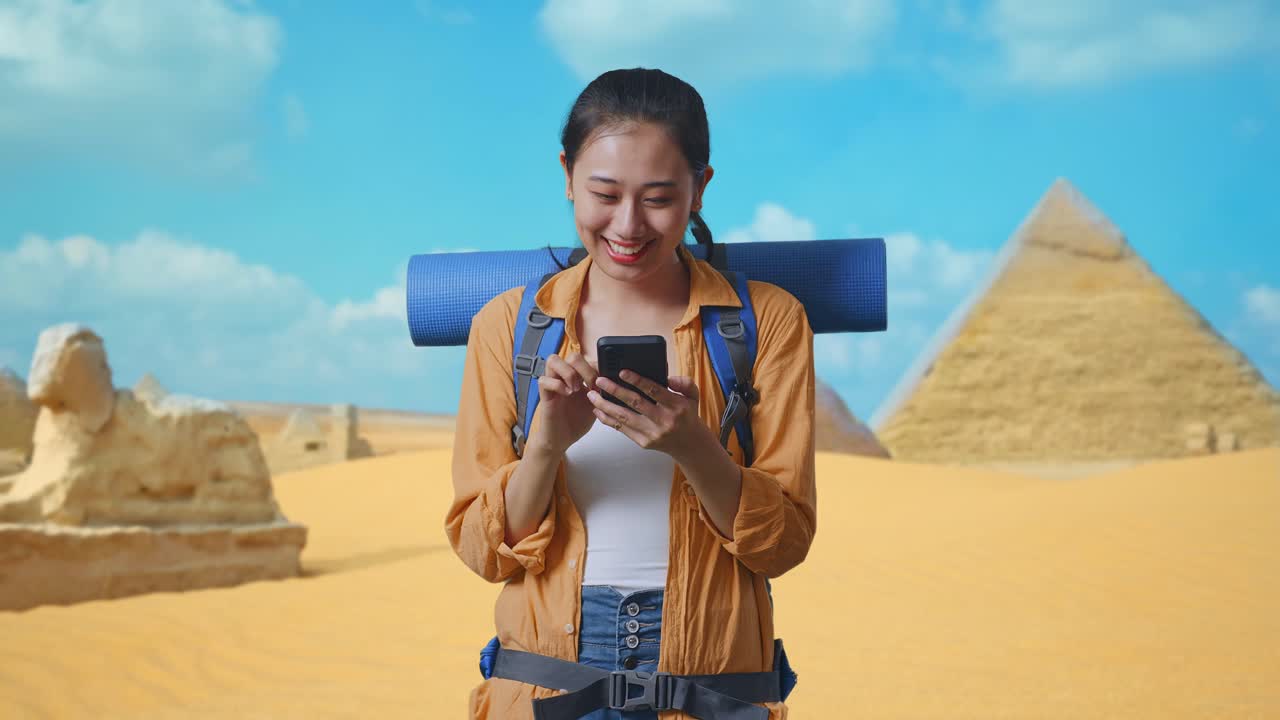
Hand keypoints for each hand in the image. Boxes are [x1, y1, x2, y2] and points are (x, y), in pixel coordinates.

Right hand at [526, 352, 599, 454]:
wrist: (562, 439)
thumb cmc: (577, 421)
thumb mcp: (596, 403)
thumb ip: (602, 391)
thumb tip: (613, 380)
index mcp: (578, 376)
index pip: (587, 358)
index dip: (597, 366)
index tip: (603, 382)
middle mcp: (565, 377)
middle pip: (572, 355)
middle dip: (585, 368)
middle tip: (590, 385)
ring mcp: (553, 384)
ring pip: (552, 360)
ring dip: (568, 372)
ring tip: (576, 388)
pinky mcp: (544, 395)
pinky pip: (543, 380)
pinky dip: (557, 385)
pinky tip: (567, 395)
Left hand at [587, 371, 709, 459]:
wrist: (688, 443)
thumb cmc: (687, 414)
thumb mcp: (693, 395)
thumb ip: (684, 382)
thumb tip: (668, 378)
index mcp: (676, 406)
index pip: (654, 390)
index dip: (637, 380)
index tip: (622, 372)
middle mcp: (663, 420)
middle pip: (634, 403)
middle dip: (614, 391)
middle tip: (599, 381)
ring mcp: (652, 433)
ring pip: (624, 417)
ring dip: (605, 405)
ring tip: (592, 395)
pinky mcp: (643, 442)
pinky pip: (622, 429)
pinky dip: (608, 419)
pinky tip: (598, 410)